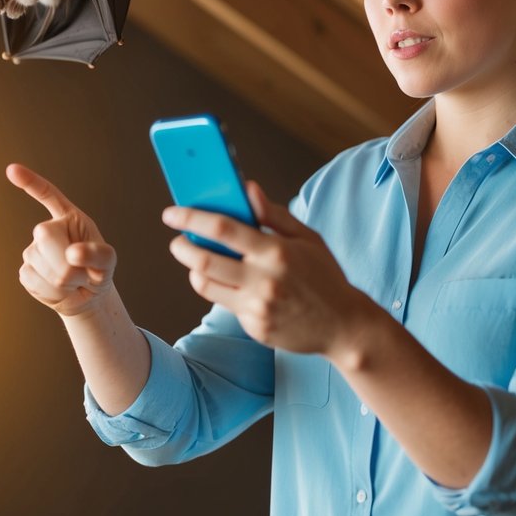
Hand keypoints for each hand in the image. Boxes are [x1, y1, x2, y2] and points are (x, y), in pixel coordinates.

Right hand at [7, 163, 116, 315]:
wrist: (87, 297)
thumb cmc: (99, 271)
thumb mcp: (108, 262)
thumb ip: (98, 254)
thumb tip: (73, 254)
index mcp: (69, 218)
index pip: (47, 195)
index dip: (30, 182)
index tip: (12, 169)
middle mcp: (48, 230)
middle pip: (44, 234)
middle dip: (65, 258)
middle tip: (82, 273)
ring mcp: (33, 250)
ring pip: (39, 261)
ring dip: (63, 280)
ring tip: (73, 281)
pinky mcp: (26, 272)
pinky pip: (33, 279)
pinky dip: (52, 291)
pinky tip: (61, 290)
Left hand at [163, 181, 367, 355]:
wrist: (343, 326)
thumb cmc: (325, 276)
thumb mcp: (308, 238)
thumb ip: (273, 214)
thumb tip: (247, 188)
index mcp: (276, 252)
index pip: (223, 229)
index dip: (192, 218)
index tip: (172, 213)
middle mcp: (264, 281)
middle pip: (204, 261)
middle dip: (182, 246)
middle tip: (178, 239)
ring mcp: (257, 307)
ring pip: (205, 284)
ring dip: (193, 269)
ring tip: (198, 259)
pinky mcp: (254, 327)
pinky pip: (224, 304)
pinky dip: (220, 288)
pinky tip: (229, 281)